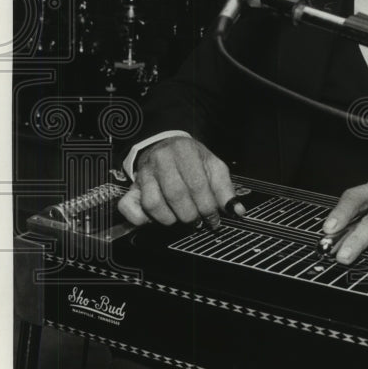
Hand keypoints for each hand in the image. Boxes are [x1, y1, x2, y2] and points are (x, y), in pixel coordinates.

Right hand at [117, 136, 242, 227]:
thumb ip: (225, 188)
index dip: (208, 206)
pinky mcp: (132, 186)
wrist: (164, 146)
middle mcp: (162, 160)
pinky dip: (143, 219)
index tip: (215, 220)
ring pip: (153, 203)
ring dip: (170, 219)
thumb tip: (237, 211)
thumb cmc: (191, 159)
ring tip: (182, 219)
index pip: (198, 184)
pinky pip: (130, 207)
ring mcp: (144, 173)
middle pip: (176, 195)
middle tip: (199, 222)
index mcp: (185, 151)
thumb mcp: (213, 166)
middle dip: (191, 215)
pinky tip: (158, 219)